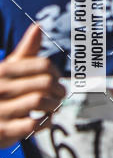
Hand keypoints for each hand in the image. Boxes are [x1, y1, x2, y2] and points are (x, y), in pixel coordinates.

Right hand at [0, 24, 65, 147]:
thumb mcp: (7, 69)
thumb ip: (25, 51)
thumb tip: (39, 26)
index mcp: (3, 70)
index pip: (42, 65)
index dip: (56, 72)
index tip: (57, 78)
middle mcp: (0, 88)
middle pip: (45, 83)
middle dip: (59, 90)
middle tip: (60, 94)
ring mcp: (0, 110)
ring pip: (41, 102)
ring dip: (54, 105)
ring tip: (54, 106)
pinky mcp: (3, 131)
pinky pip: (34, 124)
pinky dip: (45, 122)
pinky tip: (44, 119)